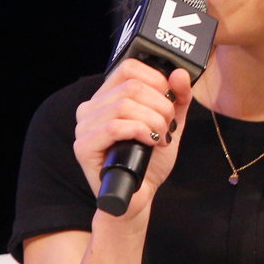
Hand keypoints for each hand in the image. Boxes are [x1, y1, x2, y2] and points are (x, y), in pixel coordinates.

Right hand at [73, 60, 193, 218]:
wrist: (139, 196)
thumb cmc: (149, 161)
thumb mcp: (170, 124)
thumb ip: (178, 99)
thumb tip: (179, 74)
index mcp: (107, 97)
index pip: (128, 68)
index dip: (156, 79)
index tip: (171, 99)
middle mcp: (91, 108)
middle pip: (131, 86)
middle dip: (160, 105)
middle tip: (169, 125)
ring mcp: (84, 127)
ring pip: (124, 106)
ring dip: (153, 121)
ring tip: (161, 137)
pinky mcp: (83, 147)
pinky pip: (113, 127)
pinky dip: (139, 131)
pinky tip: (149, 142)